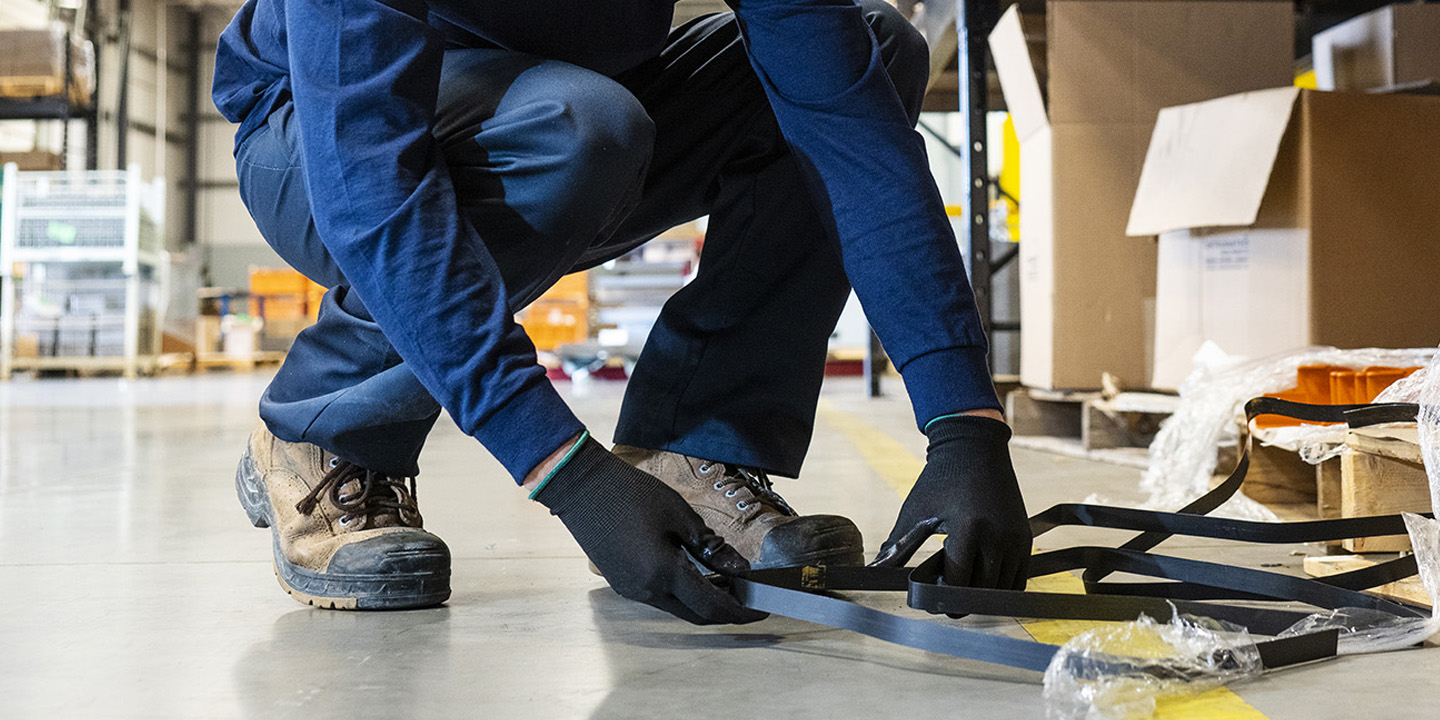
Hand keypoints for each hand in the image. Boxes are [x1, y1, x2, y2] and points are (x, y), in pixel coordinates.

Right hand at [532, 436, 766, 624]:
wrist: (582, 488)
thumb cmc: (631, 494)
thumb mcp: (680, 515)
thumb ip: (711, 547)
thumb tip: (739, 569)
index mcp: (663, 572)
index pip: (713, 606)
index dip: (741, 611)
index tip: (762, 607)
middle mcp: (646, 591)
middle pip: (696, 615)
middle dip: (726, 610)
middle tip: (748, 595)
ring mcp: (631, 590)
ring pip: (678, 608)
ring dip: (703, 600)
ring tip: (726, 581)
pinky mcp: (622, 584)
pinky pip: (660, 598)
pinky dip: (683, 593)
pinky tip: (695, 573)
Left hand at [870, 415, 1031, 588]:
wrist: (975, 448)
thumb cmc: (942, 478)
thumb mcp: (916, 510)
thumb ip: (896, 544)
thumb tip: (874, 569)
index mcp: (968, 529)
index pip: (957, 583)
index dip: (940, 597)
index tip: (928, 600)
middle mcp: (997, 536)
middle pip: (980, 591)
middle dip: (959, 600)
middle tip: (942, 598)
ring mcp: (1015, 539)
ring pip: (1001, 590)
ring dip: (980, 595)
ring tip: (960, 585)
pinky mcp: (1025, 538)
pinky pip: (1017, 579)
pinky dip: (999, 586)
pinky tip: (979, 578)